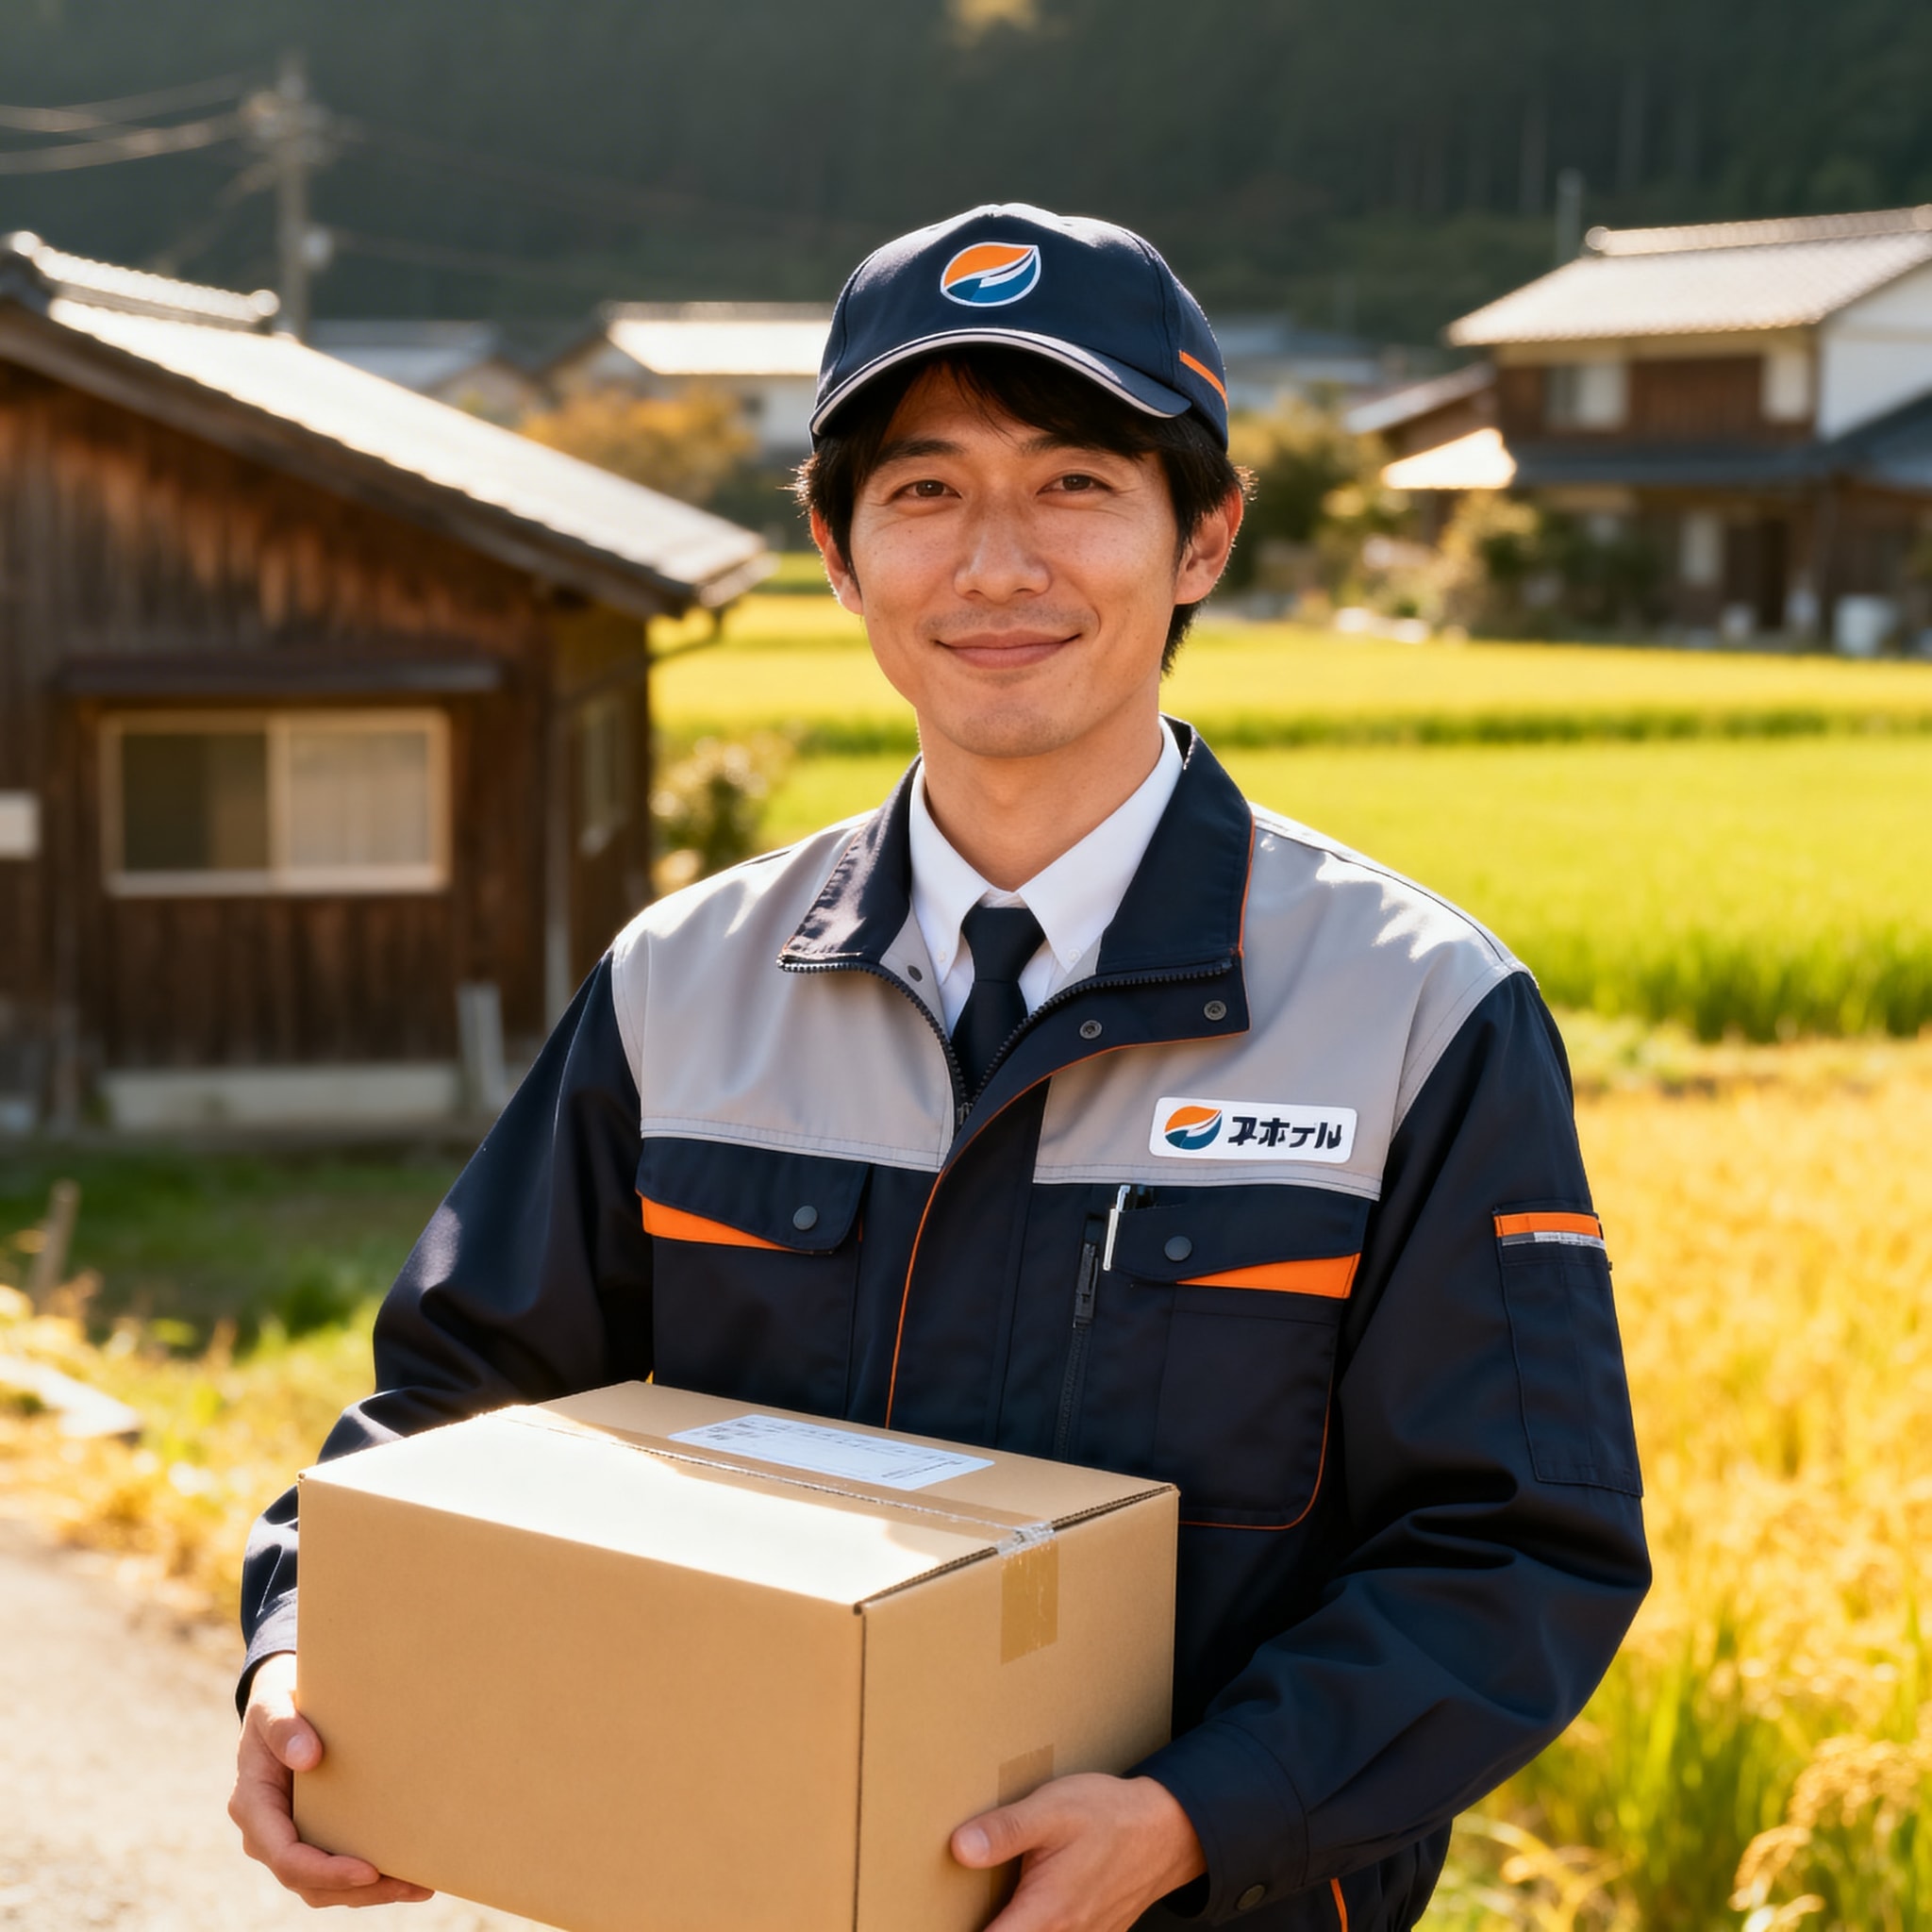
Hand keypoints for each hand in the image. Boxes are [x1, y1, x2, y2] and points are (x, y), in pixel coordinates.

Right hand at [229, 1652, 434, 1908]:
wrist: (281, 1705)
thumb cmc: (277, 1702)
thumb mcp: (272, 1704)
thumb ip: (283, 1728)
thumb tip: (308, 1757)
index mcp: (253, 1806)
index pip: (286, 1857)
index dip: (325, 1871)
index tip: (367, 1871)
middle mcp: (267, 1833)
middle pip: (308, 1881)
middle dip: (357, 1890)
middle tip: (409, 1884)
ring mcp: (290, 1837)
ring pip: (323, 1885)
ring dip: (369, 1892)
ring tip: (419, 1885)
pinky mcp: (312, 1833)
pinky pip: (335, 1868)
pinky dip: (369, 1877)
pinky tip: (409, 1872)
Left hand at [952, 1772, 1206, 1931]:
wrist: (1165, 1830)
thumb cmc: (1107, 1817)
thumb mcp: (1051, 1810)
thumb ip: (1005, 1831)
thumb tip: (959, 1848)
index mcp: (1043, 1914)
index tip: (929, 1923)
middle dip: (990, 1929)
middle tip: (954, 1913)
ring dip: (1014, 1927)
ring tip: (996, 1907)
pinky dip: (1034, 1927)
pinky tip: (1027, 1910)